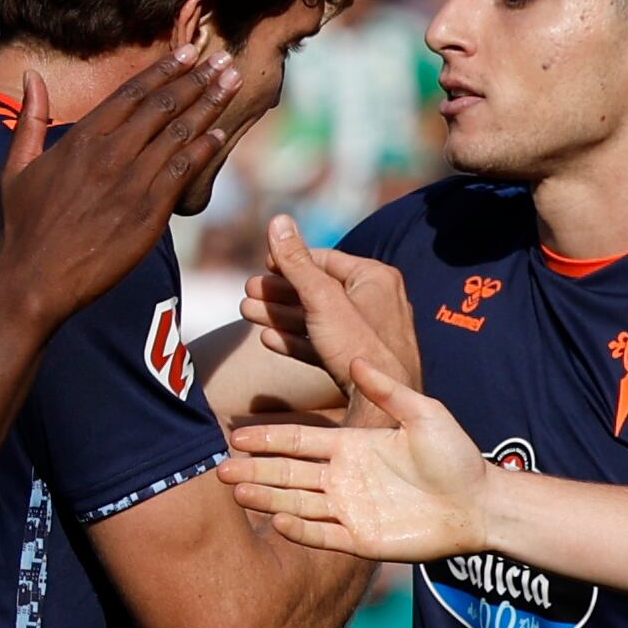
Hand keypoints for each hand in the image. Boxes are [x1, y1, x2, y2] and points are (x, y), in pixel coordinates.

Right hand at [0, 49, 238, 322]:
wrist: (33, 280)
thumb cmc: (23, 228)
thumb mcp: (17, 166)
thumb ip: (29, 119)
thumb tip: (31, 75)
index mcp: (81, 138)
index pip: (131, 93)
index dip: (164, 69)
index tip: (189, 51)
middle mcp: (109, 153)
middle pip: (163, 105)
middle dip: (197, 78)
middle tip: (224, 59)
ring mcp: (131, 182)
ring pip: (179, 133)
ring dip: (209, 104)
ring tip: (232, 81)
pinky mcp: (148, 212)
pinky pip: (184, 171)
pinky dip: (205, 149)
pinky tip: (222, 133)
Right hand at [220, 358, 491, 557]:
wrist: (480, 503)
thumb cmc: (457, 456)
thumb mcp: (425, 414)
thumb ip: (390, 391)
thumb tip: (359, 357)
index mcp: (354, 446)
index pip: (301, 440)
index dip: (269, 437)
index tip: (236, 432)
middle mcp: (345, 478)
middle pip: (289, 473)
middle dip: (254, 469)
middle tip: (217, 468)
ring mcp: (351, 510)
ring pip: (298, 503)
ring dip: (267, 497)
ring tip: (236, 491)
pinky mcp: (362, 540)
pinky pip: (324, 535)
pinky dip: (301, 529)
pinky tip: (277, 520)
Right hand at [240, 217, 421, 395]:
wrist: (381, 407)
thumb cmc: (358, 348)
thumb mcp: (320, 298)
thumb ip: (296, 261)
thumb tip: (278, 220)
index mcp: (375, 278)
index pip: (326, 259)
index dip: (291, 260)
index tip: (263, 266)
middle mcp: (377, 302)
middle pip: (318, 289)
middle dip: (278, 291)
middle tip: (247, 292)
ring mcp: (368, 334)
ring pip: (316, 318)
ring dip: (279, 315)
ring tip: (247, 313)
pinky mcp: (359, 361)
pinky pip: (322, 344)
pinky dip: (295, 340)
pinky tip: (268, 341)